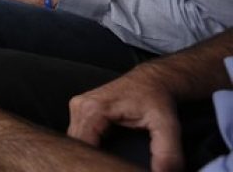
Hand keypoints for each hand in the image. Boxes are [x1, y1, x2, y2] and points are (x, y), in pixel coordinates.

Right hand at [68, 72, 183, 171]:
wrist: (152, 80)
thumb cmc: (156, 98)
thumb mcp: (167, 125)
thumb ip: (166, 152)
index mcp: (93, 109)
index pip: (83, 148)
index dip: (97, 165)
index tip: (111, 170)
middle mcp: (80, 107)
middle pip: (76, 147)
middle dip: (92, 161)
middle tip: (112, 168)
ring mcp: (78, 108)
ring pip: (75, 143)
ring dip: (90, 155)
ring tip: (108, 164)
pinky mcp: (81, 111)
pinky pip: (78, 136)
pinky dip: (90, 148)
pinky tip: (104, 155)